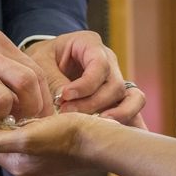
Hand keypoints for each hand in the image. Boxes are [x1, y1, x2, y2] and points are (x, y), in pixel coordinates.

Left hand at [0, 112, 102, 175]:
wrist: (101, 141)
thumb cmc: (69, 136)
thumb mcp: (29, 137)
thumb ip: (0, 139)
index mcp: (19, 166)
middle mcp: (29, 169)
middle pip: (4, 145)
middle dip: (0, 127)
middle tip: (2, 104)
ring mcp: (45, 165)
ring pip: (21, 143)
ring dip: (17, 127)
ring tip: (20, 108)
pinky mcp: (58, 158)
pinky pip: (38, 143)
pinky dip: (34, 130)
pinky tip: (41, 117)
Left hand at [25, 31, 145, 124]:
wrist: (46, 63)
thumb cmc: (43, 59)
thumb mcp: (41, 63)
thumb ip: (53, 80)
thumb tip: (64, 103)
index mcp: (90, 44)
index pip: (99, 64)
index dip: (85, 84)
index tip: (64, 96)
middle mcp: (109, 61)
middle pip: (115, 85)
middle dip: (92, 103)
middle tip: (67, 114)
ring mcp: (117, 79)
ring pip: (131, 98)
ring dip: (114, 114)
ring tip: (94, 127)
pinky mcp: (119, 97)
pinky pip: (134, 107)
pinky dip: (127, 120)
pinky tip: (113, 132)